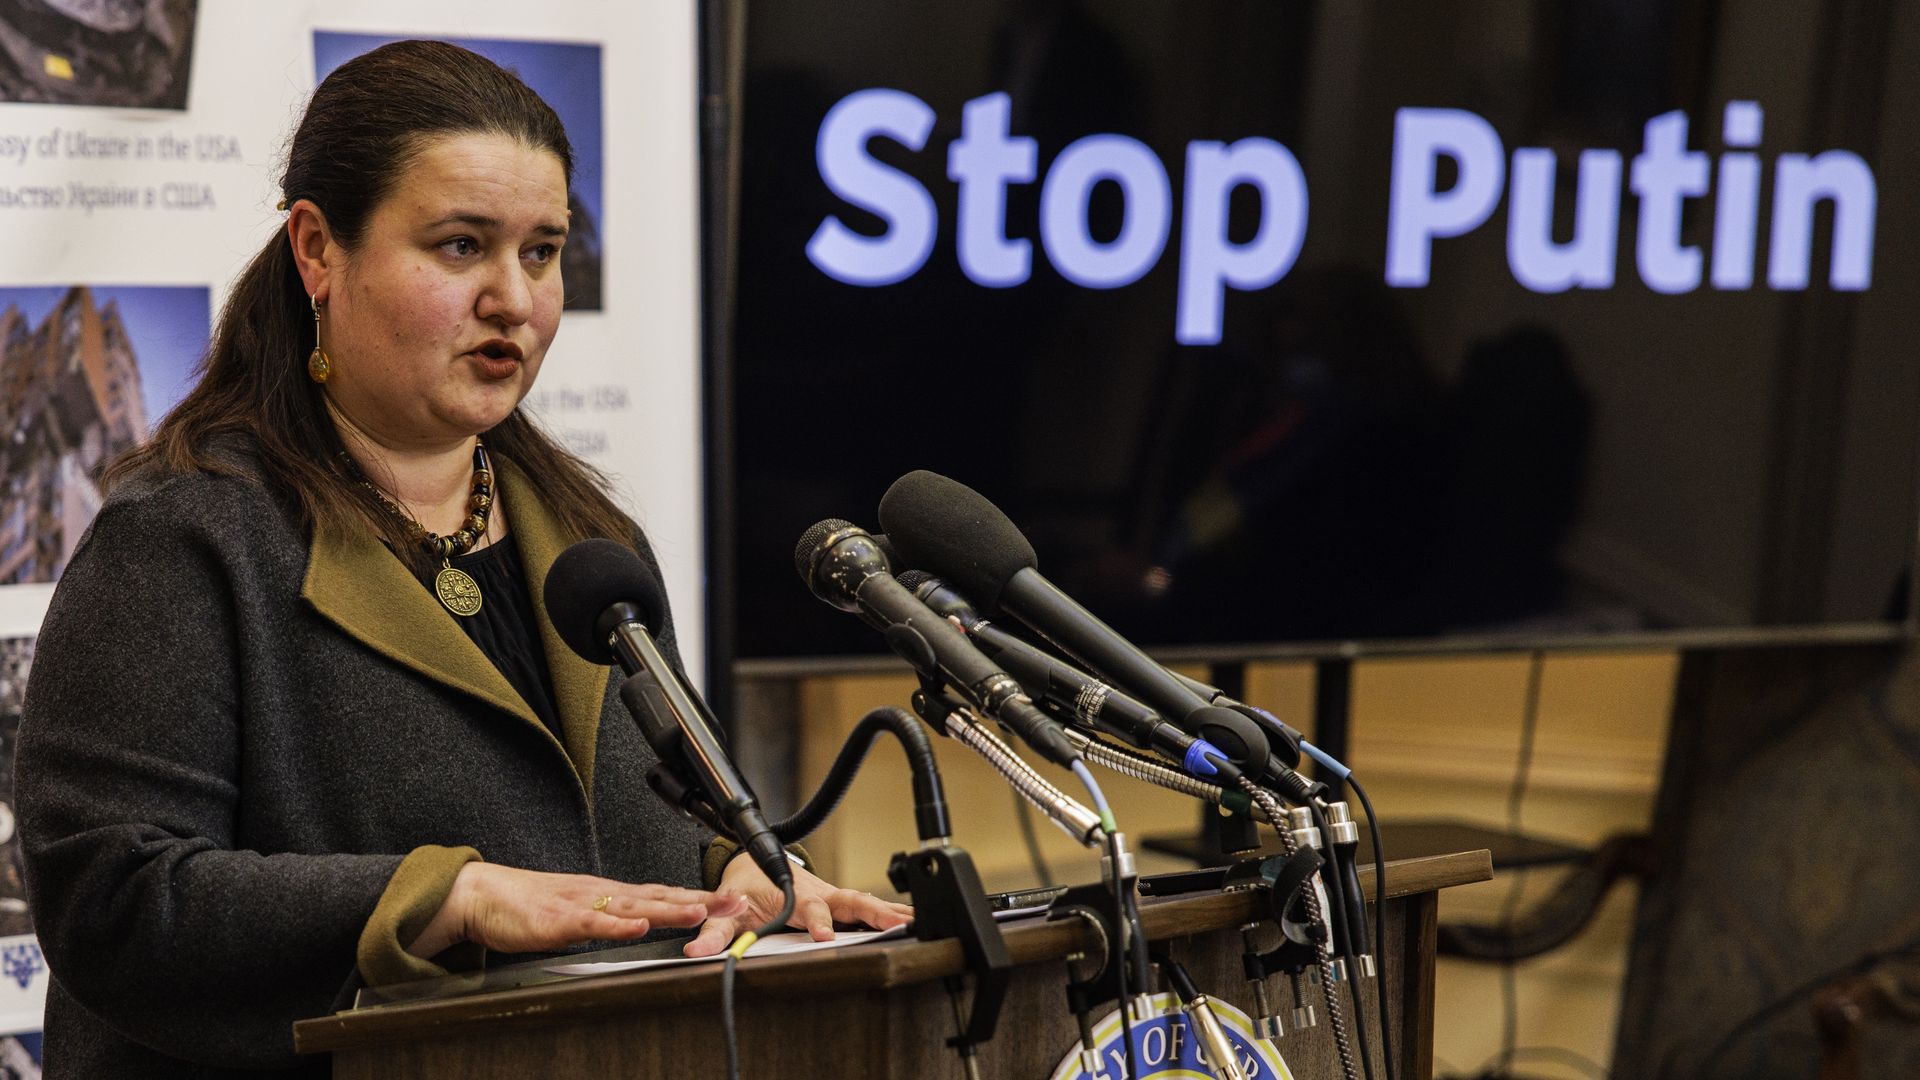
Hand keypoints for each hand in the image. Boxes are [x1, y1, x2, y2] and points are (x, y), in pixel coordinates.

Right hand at [408, 862, 746, 958]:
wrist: (483, 894)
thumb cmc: (529, 905)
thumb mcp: (580, 912)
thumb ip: (611, 919)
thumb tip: (643, 925)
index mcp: (611, 894)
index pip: (664, 894)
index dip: (700, 897)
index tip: (734, 900)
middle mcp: (604, 894)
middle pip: (661, 896)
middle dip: (701, 900)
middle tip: (737, 902)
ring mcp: (582, 904)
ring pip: (634, 906)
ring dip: (670, 909)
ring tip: (702, 912)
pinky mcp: (558, 919)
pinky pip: (592, 922)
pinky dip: (617, 924)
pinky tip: (639, 926)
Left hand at [682, 854, 913, 956]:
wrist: (754, 863)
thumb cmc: (744, 886)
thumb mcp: (726, 908)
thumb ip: (714, 930)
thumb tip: (697, 951)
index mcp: (794, 895)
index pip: (810, 910)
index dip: (819, 921)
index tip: (826, 935)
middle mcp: (819, 894)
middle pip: (851, 902)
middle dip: (874, 913)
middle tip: (896, 925)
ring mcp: (833, 897)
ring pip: (865, 902)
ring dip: (890, 912)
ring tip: (916, 923)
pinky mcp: (841, 902)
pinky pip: (869, 907)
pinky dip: (893, 911)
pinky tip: (915, 921)